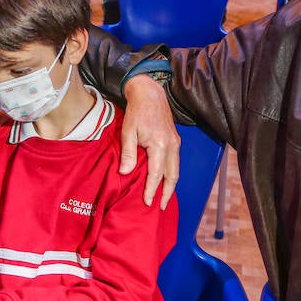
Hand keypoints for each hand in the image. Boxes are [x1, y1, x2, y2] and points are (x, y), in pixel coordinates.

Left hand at [122, 74, 179, 206]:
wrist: (150, 94)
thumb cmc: (137, 112)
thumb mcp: (128, 132)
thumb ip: (128, 153)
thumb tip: (125, 173)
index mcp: (160, 144)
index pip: (156, 174)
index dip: (151, 190)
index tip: (147, 202)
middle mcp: (172, 146)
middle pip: (172, 176)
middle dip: (167, 193)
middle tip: (161, 207)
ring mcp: (176, 143)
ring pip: (176, 170)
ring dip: (170, 185)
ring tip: (163, 198)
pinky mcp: (175, 140)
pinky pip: (175, 162)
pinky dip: (171, 174)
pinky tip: (164, 180)